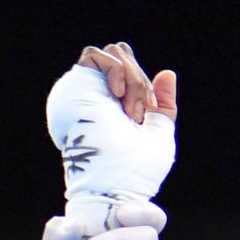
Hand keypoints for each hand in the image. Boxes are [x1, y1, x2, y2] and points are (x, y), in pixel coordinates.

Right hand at [48, 42, 177, 233]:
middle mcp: (100, 97)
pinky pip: (93, 55)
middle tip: (138, 114)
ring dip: (131, 77)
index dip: (145, 84)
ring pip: (113, 54)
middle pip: (124, 56)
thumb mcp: (159, 133)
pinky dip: (113, 68)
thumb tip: (167, 73)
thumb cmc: (137, 172)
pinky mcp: (73, 89)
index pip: (132, 70)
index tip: (148, 112)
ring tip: (128, 110)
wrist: (115, 185)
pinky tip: (117, 93)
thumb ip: (163, 105)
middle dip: (140, 80)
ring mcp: (87, 92)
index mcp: (118, 107)